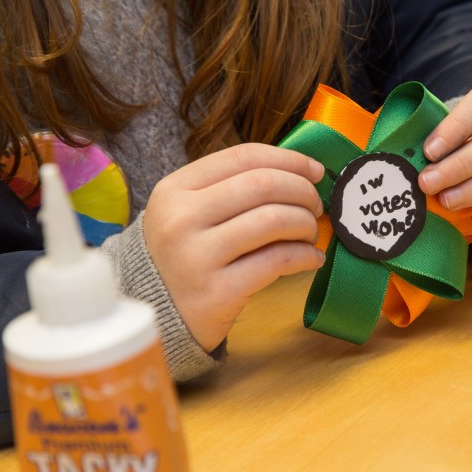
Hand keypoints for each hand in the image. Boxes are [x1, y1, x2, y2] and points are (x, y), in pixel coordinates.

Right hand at [144, 143, 325, 351]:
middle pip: (263, 184)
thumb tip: (301, 172)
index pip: (242, 157)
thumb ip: (232, 188)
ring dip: (305, 224)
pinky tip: (312, 259)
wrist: (156, 315)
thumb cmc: (185, 255)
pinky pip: (277, 261)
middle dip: (303, 191)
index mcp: (175, 189)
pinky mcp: (217, 292)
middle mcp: (181, 218)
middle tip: (316, 206)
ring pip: (273, 220)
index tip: (316, 170)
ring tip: (310, 234)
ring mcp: (197, 256)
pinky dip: (305, 256)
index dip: (289, 159)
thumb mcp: (189, 212)